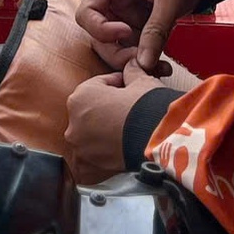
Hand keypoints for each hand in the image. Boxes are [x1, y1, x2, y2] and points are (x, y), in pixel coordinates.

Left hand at [64, 61, 191, 182]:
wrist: (160, 138)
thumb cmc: (147, 107)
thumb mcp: (140, 81)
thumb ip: (131, 72)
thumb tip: (132, 66)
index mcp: (80, 97)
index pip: (97, 86)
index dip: (116, 85)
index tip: (128, 88)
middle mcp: (73, 123)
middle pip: (91, 112)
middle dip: (107, 110)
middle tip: (128, 110)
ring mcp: (80, 148)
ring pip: (91, 137)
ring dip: (104, 133)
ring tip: (126, 132)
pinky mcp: (90, 167)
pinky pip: (92, 161)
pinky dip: (102, 157)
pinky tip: (119, 151)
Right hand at [79, 0, 211, 72]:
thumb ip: (156, 28)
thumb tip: (144, 62)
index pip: (87, 12)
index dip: (100, 28)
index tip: (125, 32)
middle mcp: (115, 1)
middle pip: (99, 37)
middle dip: (117, 53)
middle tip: (140, 61)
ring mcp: (127, 15)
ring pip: (117, 47)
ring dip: (133, 61)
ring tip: (157, 68)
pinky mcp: (142, 26)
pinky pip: (137, 49)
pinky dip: (147, 60)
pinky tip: (163, 66)